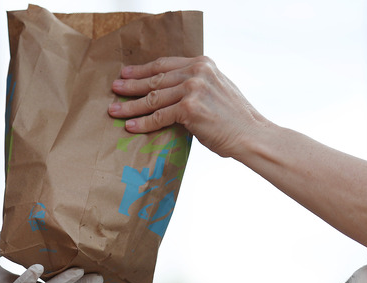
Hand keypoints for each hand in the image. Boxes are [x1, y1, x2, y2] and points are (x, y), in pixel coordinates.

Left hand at [108, 56, 270, 158]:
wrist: (251, 135)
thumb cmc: (234, 119)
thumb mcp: (217, 89)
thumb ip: (196, 84)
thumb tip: (171, 92)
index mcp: (203, 63)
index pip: (165, 64)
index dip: (143, 69)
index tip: (127, 73)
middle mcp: (197, 71)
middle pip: (155, 78)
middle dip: (131, 85)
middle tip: (115, 89)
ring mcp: (193, 88)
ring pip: (153, 97)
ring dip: (131, 105)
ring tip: (115, 110)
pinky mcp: (189, 108)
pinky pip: (159, 116)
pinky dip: (142, 122)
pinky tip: (130, 126)